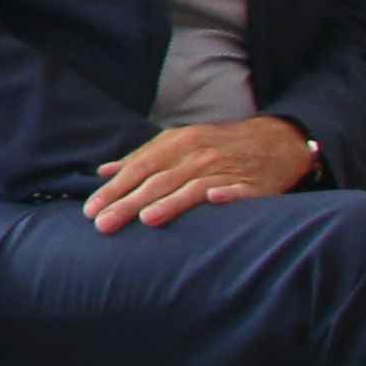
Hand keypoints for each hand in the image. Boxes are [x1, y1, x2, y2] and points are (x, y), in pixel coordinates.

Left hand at [81, 116, 319, 228]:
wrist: (275, 140)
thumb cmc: (218, 146)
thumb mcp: (178, 144)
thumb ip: (141, 158)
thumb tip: (104, 171)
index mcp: (178, 144)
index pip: (139, 168)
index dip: (114, 189)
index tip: (90, 210)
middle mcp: (198, 155)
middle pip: (158, 181)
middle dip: (128, 203)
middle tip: (103, 224)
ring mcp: (226, 169)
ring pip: (193, 186)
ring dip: (170, 202)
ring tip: (146, 219)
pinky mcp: (253, 184)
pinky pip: (239, 190)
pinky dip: (227, 194)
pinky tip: (214, 200)